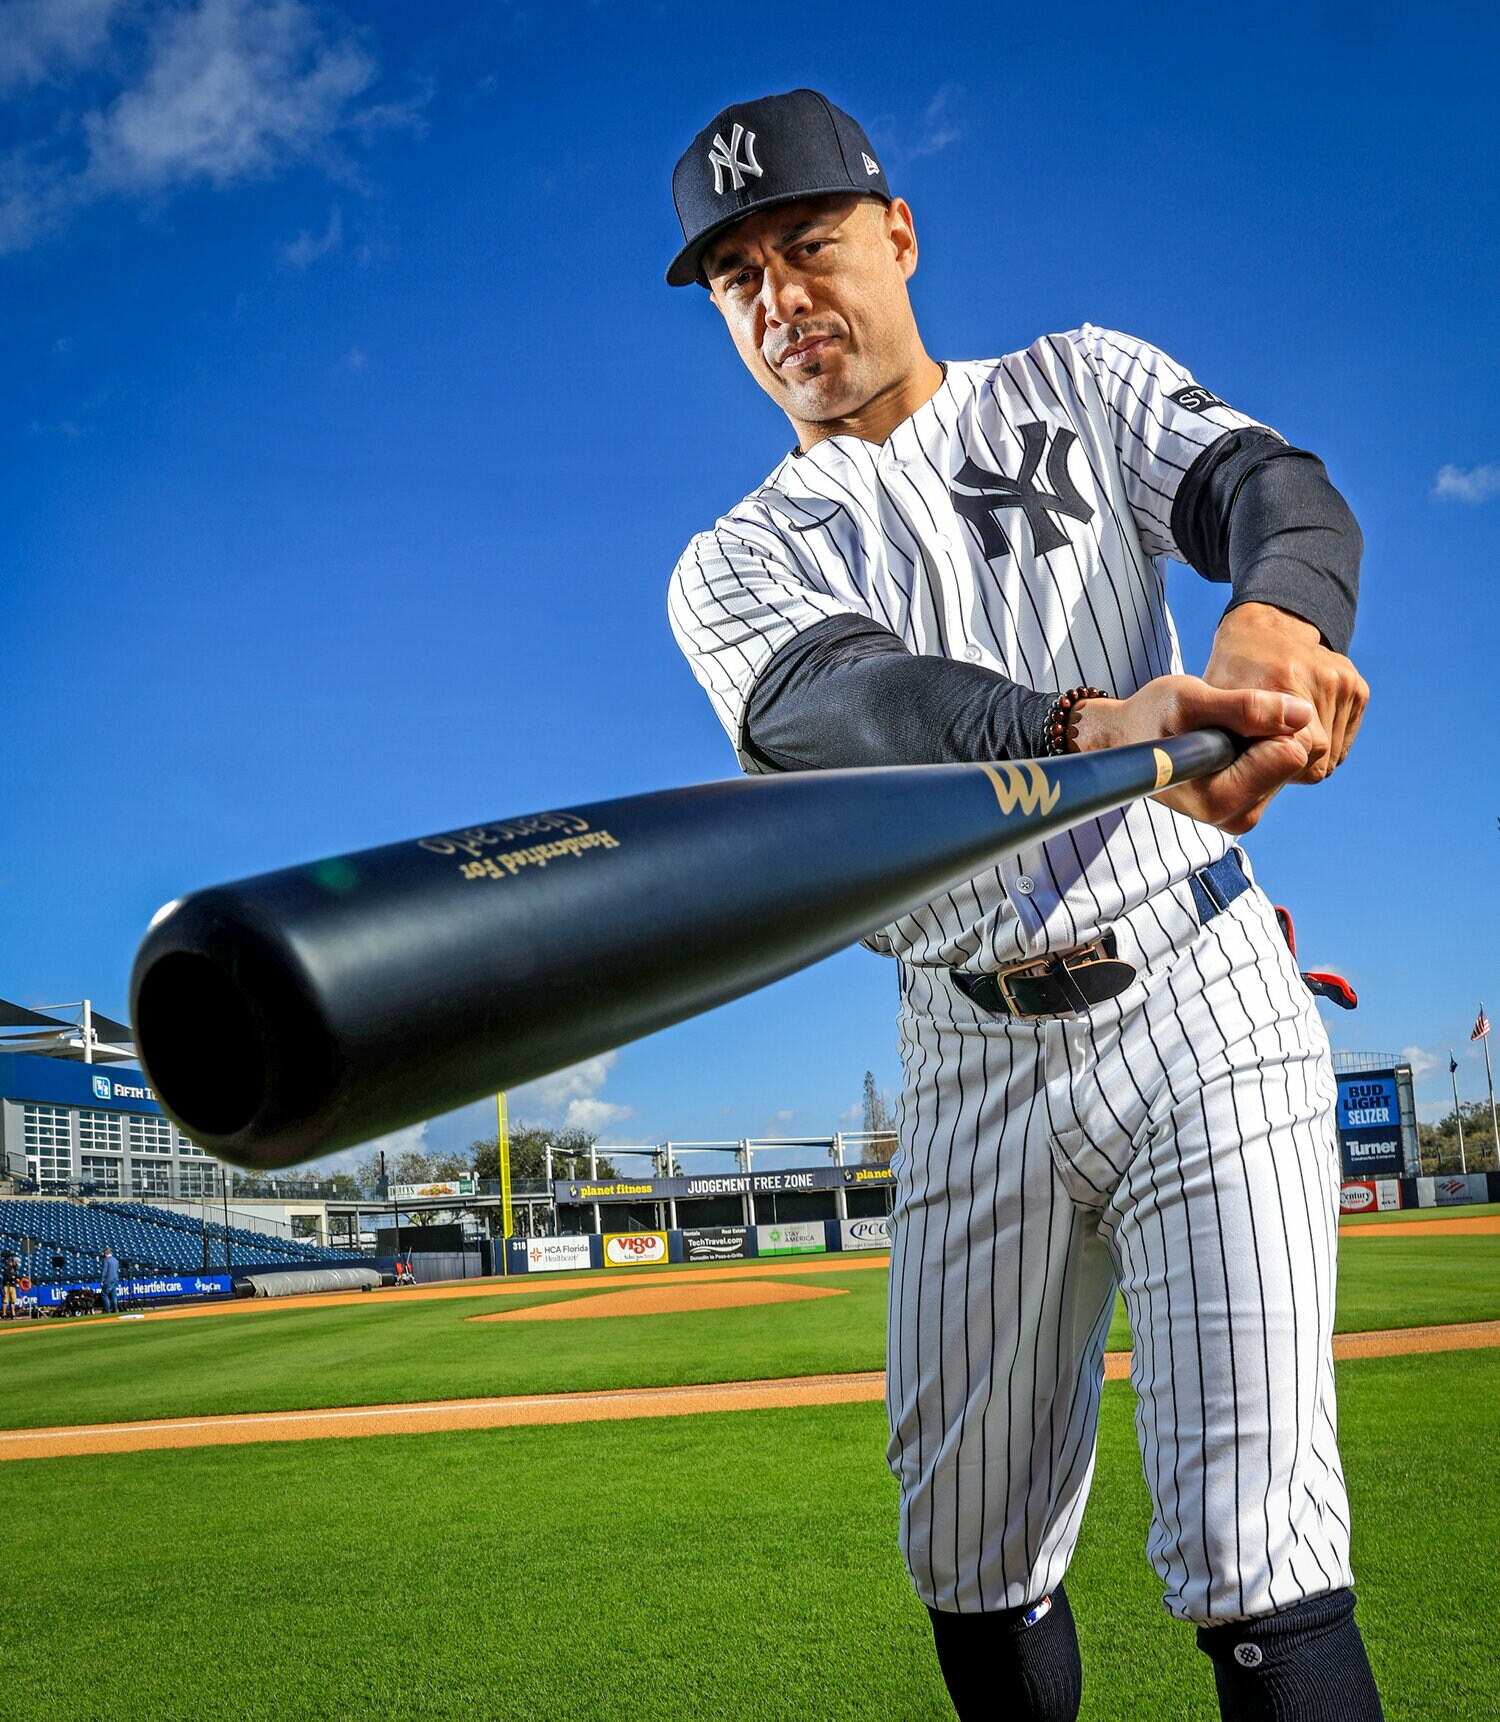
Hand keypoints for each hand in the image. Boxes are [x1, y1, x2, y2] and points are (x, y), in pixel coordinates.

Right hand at [1071, 675, 1313, 834]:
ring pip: (1290, 764)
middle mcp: (1236, 817)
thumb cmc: (1151, 716)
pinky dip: (1261, 749)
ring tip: (1219, 733)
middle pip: (1294, 761)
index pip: (1289, 753)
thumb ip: (1244, 708)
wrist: (1128, 739)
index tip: (1232, 713)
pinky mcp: (1247, 808)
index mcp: (1220, 799)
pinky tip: (1227, 744)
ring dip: (1264, 740)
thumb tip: (1302, 713)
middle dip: (1269, 733)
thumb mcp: (1190, 699)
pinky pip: (1280, 769)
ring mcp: (1243, 815)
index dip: (1269, 721)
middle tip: (1222, 723)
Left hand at [1202, 603, 1368, 782]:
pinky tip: (1299, 728)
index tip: (1254, 760)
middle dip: (1288, 767)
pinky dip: (1323, 747)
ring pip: (1331, 757)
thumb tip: (1233, 783)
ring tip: (1279, 736)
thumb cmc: (1232, 671)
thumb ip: (1222, 738)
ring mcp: (1344, 682)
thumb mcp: (1212, 704)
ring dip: (1306, 759)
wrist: (1265, 628)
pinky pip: (1342, 745)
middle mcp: (1321, 678)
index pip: (1293, 755)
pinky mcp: (1358, 689)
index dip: (1271, 767)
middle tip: (1263, 751)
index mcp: (1281, 682)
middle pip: (1316, 760)